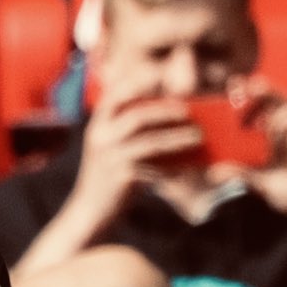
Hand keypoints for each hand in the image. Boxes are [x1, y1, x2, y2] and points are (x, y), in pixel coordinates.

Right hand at [67, 89, 206, 228]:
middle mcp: (100, 137)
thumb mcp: (107, 147)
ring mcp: (110, 158)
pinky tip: (189, 164)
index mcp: (97, 125)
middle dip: (165, 110)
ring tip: (197, 136)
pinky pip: (154, 168)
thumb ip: (122, 128)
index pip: (115, 94)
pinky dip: (174, 165)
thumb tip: (162, 113)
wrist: (89, 211)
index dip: (137, 82)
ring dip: (177, 137)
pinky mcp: (122, 178)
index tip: (159, 74)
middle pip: (137, 115)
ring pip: (150, 142)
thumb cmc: (106, 177)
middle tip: (188, 109)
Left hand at [216, 75, 286, 223]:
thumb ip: (239, 175)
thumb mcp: (258, 183)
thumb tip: (213, 173)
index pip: (259, 109)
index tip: (233, 86)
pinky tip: (279, 130)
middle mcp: (285, 130)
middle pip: (274, 99)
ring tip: (258, 103)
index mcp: (270, 137)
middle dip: (262, 89)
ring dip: (272, 98)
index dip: (248, 96)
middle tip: (247, 84)